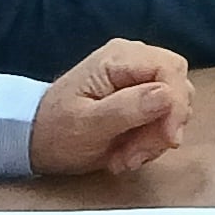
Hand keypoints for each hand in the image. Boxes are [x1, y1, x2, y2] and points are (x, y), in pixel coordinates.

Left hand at [27, 40, 193, 177]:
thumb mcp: (87, 124)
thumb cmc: (55, 130)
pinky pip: (164, 118)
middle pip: (178, 87)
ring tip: (124, 157)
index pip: (171, 70)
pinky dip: (150, 141)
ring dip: (155, 139)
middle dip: (164, 126)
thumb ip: (127, 109)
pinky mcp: (141, 97)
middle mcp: (134, 60)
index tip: (168, 140)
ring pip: (174, 106)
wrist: (36, 140)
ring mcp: (138, 78)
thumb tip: (168, 96)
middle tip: (135, 154)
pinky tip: (126, 152)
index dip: (176, 105)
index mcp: (119, 58)